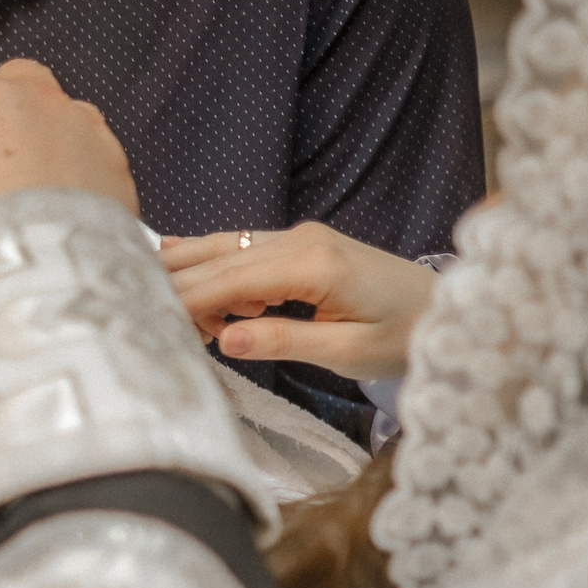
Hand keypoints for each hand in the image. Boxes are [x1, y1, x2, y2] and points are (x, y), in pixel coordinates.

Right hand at [0, 60, 137, 306]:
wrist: (43, 266)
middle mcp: (36, 100)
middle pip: (17, 79)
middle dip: (0, 102)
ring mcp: (83, 126)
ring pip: (63, 112)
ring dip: (46, 132)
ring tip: (36, 175)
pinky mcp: (117, 161)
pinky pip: (92, 152)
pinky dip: (77, 167)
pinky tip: (68, 200)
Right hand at [158, 221, 439, 380]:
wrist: (448, 309)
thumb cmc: (406, 336)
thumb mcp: (348, 350)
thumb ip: (285, 340)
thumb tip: (225, 339)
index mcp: (313, 264)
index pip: (229, 279)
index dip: (185, 301)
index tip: (148, 323)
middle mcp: (300, 240)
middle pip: (218, 257)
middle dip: (177, 287)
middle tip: (138, 318)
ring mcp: (300, 237)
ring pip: (225, 246)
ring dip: (191, 274)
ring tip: (158, 306)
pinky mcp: (302, 243)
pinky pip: (242, 248)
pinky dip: (211, 266)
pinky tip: (179, 268)